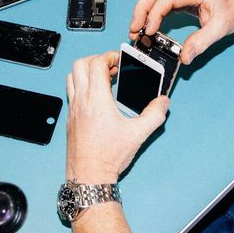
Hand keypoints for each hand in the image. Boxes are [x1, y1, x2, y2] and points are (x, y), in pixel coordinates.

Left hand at [66, 51, 169, 181]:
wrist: (89, 176)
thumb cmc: (108, 157)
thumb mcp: (138, 134)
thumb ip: (155, 115)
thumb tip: (163, 102)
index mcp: (96, 100)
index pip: (97, 64)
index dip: (109, 56)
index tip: (119, 61)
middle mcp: (81, 101)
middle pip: (80, 65)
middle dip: (96, 59)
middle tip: (111, 66)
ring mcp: (73, 109)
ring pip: (71, 77)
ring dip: (85, 71)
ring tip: (102, 78)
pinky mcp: (70, 118)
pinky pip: (71, 92)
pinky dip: (81, 86)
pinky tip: (96, 97)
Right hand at [129, 0, 233, 63]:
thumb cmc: (232, 10)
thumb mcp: (219, 29)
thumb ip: (200, 42)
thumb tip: (185, 56)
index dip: (154, 14)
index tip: (149, 31)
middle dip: (141, 10)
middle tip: (134, 29)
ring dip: (142, 10)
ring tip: (136, 29)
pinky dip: (150, 11)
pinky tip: (147, 24)